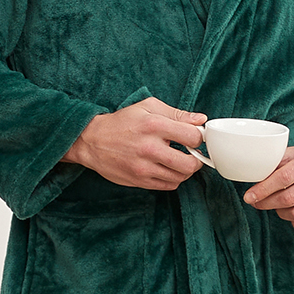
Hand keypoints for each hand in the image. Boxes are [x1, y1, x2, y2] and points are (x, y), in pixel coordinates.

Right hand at [65, 97, 206, 190]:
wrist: (92, 141)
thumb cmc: (122, 122)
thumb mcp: (147, 107)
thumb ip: (176, 113)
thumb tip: (200, 119)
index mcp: (154, 125)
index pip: (192, 137)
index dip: (199, 137)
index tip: (196, 137)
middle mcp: (149, 148)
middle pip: (190, 164)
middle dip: (196, 159)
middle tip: (192, 154)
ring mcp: (144, 167)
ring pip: (180, 177)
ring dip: (185, 170)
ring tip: (178, 160)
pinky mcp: (139, 180)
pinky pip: (168, 186)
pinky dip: (173, 178)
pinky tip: (168, 168)